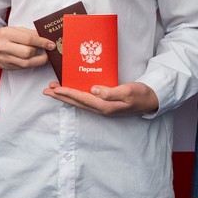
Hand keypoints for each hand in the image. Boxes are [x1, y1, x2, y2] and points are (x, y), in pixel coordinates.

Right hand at [0, 26, 51, 70]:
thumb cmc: (0, 36)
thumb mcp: (12, 30)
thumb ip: (28, 33)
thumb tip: (44, 37)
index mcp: (6, 34)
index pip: (28, 39)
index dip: (42, 42)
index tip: (51, 44)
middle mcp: (4, 48)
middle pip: (28, 53)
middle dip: (40, 51)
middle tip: (47, 48)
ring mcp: (4, 59)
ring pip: (27, 63)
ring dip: (39, 60)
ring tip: (45, 55)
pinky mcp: (7, 67)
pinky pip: (23, 67)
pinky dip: (32, 63)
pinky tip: (35, 59)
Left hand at [42, 81, 158, 115]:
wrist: (151, 100)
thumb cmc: (141, 94)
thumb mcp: (128, 91)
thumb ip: (111, 92)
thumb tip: (93, 90)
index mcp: (105, 106)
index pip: (82, 99)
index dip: (67, 93)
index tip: (55, 89)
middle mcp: (101, 109)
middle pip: (77, 103)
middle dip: (61, 96)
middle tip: (46, 90)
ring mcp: (103, 108)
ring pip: (80, 103)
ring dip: (66, 97)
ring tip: (54, 90)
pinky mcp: (105, 105)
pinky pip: (86, 101)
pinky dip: (75, 96)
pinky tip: (71, 92)